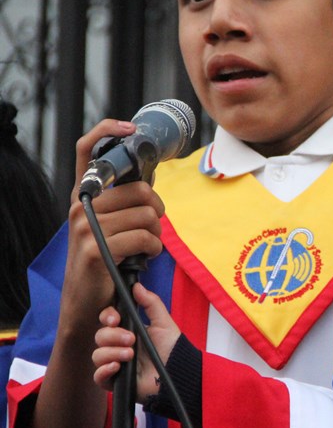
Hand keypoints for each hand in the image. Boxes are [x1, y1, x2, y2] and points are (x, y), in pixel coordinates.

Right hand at [63, 119, 165, 329]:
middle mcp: (80, 206)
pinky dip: (154, 248)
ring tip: (149, 244)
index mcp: (83, 195)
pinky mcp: (97, 249)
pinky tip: (146, 255)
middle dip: (158, 209)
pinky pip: (144, 237)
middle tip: (154, 225)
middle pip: (139, 189)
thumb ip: (123, 200)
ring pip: (146, 215)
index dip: (108, 131)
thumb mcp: (107, 223)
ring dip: (158, 233)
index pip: (85, 149)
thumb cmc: (104, 258)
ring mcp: (85, 227)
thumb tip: (150, 175)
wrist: (85, 300)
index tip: (131, 128)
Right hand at [93, 283, 181, 399]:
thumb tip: (137, 286)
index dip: (107, 317)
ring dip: (112, 353)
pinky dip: (104, 370)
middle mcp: (118, 346)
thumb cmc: (172, 348)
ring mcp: (114, 363)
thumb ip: (151, 303)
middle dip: (113, 336)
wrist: (178, 373)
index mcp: (127, 330)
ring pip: (97, 355)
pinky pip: (97, 376)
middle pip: (99, 336)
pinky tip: (117, 367)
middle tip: (131, 339)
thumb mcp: (164, 323)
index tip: (115, 319)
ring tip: (131, 355)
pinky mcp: (114, 381)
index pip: (107, 320)